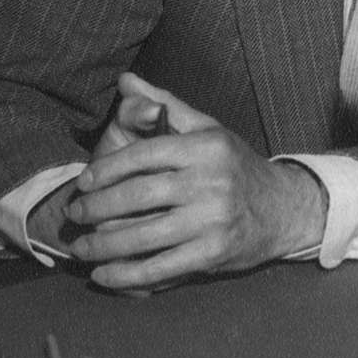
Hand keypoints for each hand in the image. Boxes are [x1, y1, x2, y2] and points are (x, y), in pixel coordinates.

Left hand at [63, 75, 328, 290]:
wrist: (282, 208)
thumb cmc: (234, 166)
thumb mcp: (207, 129)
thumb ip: (164, 104)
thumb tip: (126, 81)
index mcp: (206, 146)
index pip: (144, 154)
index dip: (106, 169)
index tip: (84, 181)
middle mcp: (211, 181)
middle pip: (137, 196)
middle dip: (96, 208)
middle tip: (75, 213)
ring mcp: (213, 220)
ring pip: (142, 236)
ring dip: (102, 246)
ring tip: (80, 247)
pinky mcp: (212, 254)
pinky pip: (159, 268)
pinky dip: (126, 276)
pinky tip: (104, 275)